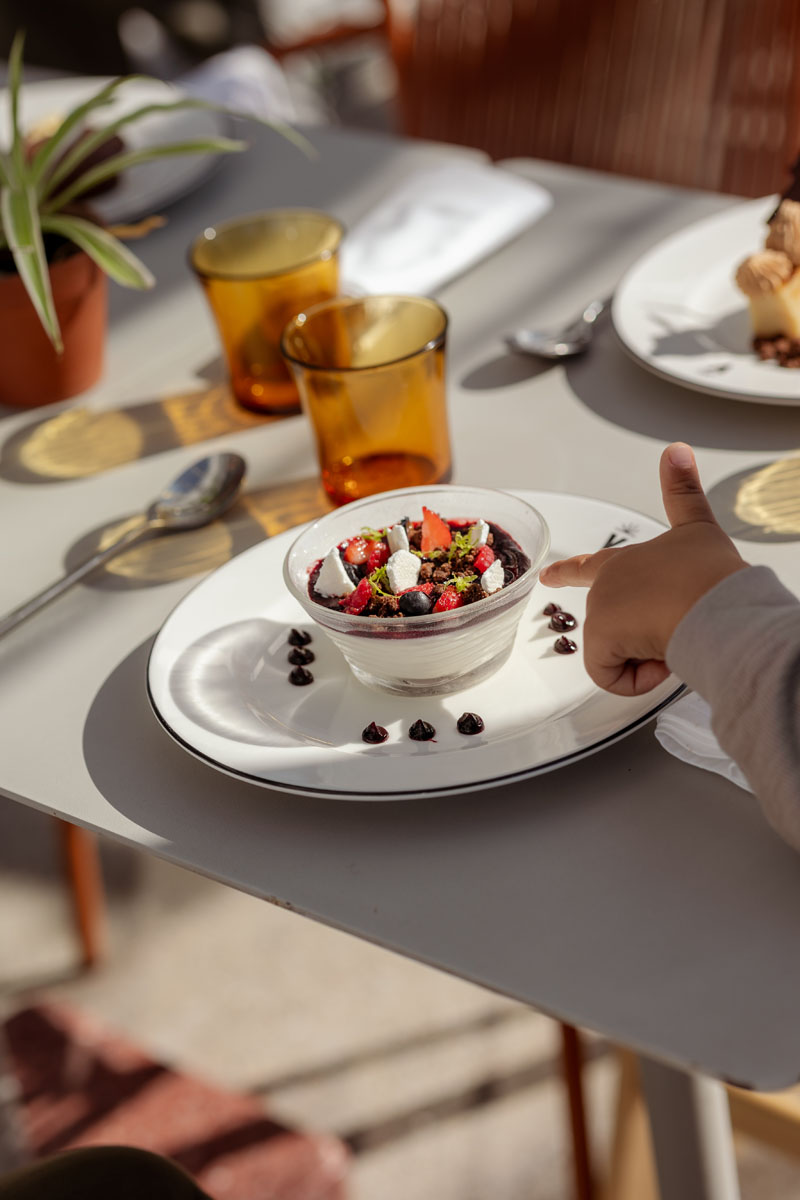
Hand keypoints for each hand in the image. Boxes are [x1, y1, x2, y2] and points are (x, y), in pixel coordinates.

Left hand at [538, 443, 747, 695]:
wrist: (718, 604)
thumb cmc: (712, 575)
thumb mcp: (698, 529)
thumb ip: (682, 492)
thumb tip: (676, 448)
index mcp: (624, 562)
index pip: (590, 566)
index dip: (568, 572)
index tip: (547, 576)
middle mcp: (606, 586)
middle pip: (616, 631)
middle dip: (647, 641)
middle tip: (680, 627)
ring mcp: (600, 611)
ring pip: (618, 656)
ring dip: (650, 657)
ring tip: (677, 636)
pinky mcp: (601, 638)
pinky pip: (612, 677)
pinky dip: (639, 679)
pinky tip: (664, 657)